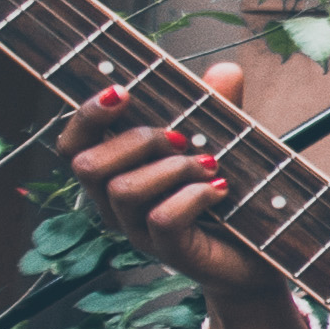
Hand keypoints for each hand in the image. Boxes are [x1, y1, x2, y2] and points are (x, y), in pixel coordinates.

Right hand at [63, 63, 308, 328]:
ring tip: (209, 167)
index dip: (86, 117)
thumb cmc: (228, 197)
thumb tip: (225, 70)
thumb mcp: (222, 143)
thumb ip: (217, 108)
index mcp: (115, 174)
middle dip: (137, 140)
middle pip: (88, 166)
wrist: (257, 258)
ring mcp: (138, 233)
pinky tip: (221, 189)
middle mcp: (115, 206)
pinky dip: (194, 196)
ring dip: (172, 168)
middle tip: (182, 139)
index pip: (72, 146)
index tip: (122, 93)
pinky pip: (162, 218)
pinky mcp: (169, 254)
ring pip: (124, 190)